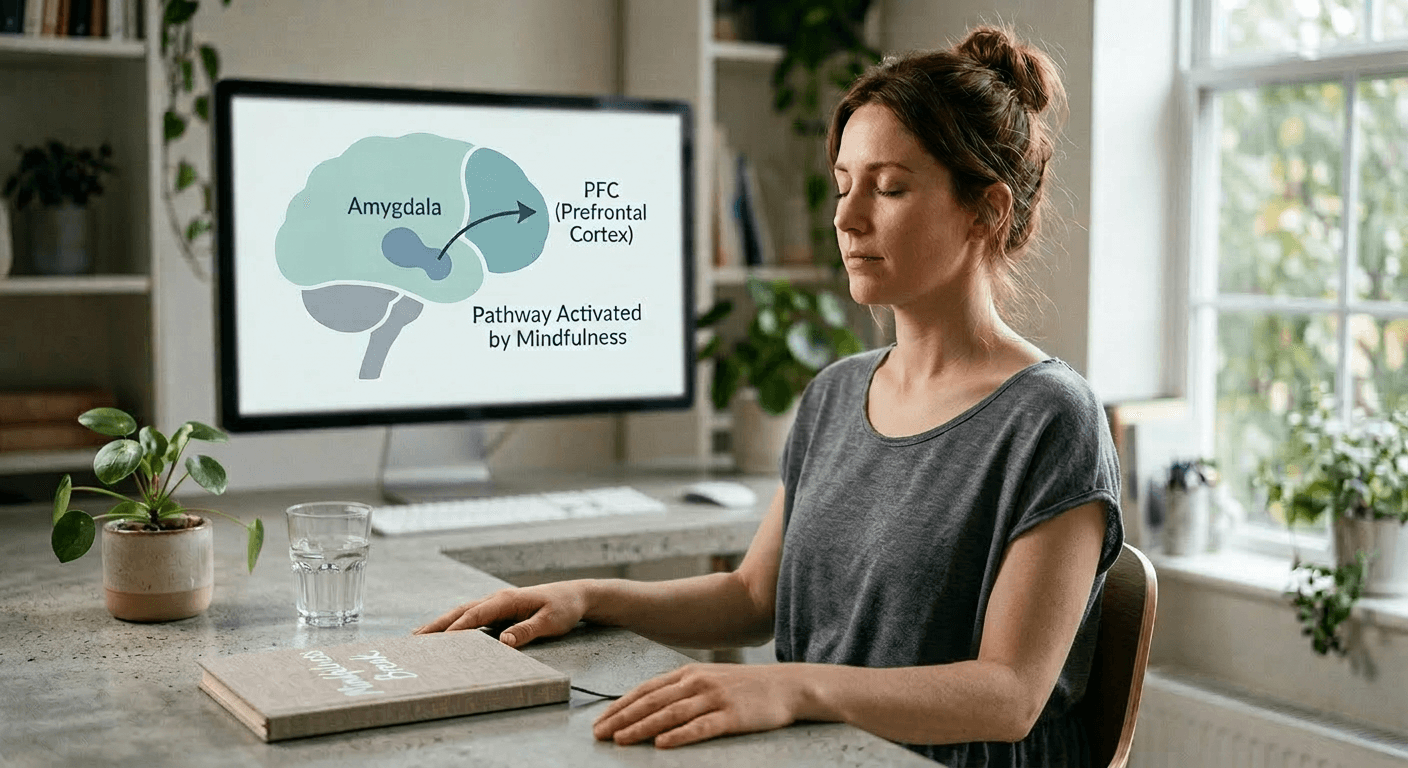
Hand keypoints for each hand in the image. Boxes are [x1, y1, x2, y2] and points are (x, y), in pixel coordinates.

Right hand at [412, 582, 588, 647]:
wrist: (575, 595)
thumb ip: (527, 630)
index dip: (456, 628)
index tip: (438, 642)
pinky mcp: (498, 611)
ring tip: (417, 637)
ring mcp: (495, 604)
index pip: (475, 615)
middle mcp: (496, 599)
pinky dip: (453, 625)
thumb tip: (503, 642)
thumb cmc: (563, 608)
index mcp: (506, 599)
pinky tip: (442, 633)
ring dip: (440, 624)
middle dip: (437, 625)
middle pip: (460, 612)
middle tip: (414, 640)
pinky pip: (470, 618)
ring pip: (462, 613)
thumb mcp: (550, 621)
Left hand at [593, 663, 803, 748]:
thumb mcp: (708, 679)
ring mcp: (714, 698)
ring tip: (621, 740)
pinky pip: (700, 727)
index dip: (620, 706)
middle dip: (622, 719)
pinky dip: (679, 736)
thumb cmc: (744, 687)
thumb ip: (680, 690)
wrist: (787, 686)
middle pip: (652, 702)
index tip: (600, 721)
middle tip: (599, 734)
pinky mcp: (731, 716)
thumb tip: (647, 707)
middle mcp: (697, 682)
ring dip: (642, 728)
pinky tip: (662, 744)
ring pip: (670, 714)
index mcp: (688, 672)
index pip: (645, 690)